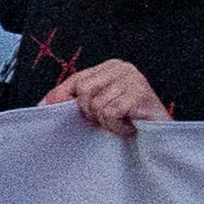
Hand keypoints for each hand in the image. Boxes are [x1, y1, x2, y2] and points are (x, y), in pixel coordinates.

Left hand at [47, 59, 173, 133]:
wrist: (161, 137)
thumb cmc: (128, 121)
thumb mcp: (97, 106)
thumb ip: (72, 100)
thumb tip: (42, 104)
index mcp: (110, 66)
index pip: (76, 80)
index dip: (62, 97)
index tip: (47, 109)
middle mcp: (122, 67)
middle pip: (83, 91)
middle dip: (90, 113)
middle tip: (106, 121)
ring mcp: (133, 79)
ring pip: (96, 104)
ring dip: (106, 122)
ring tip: (121, 123)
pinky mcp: (139, 93)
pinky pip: (111, 113)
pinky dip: (117, 126)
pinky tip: (129, 127)